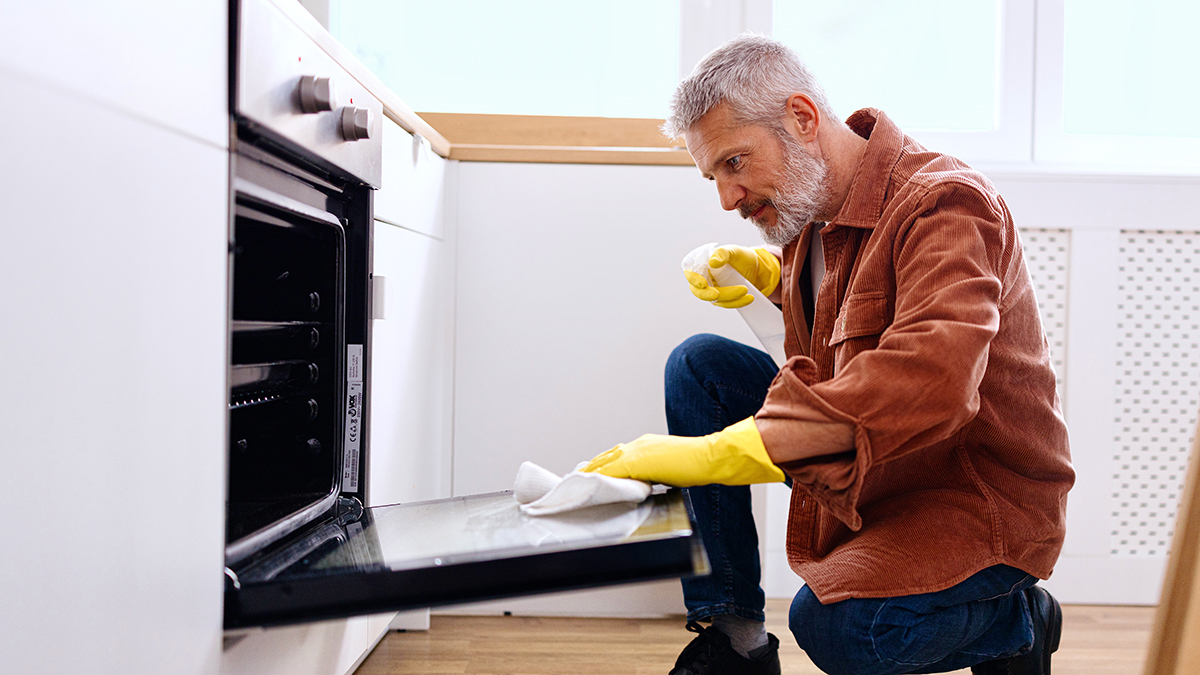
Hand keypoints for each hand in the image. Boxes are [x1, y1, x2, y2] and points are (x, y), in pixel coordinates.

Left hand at [581, 418, 784, 485]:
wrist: (710, 457)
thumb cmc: (698, 464)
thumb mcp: (672, 468)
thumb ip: (656, 473)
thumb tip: (648, 485)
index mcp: (646, 445)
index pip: (618, 454)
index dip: (604, 463)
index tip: (593, 471)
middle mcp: (638, 445)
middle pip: (607, 456)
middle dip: (591, 467)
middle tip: (577, 477)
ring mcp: (637, 452)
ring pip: (605, 463)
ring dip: (590, 472)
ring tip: (577, 482)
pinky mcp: (637, 463)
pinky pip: (612, 472)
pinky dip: (599, 479)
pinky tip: (590, 485)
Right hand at [685, 245, 780, 308]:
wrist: (754, 268)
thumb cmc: (740, 256)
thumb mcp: (733, 251)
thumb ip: (722, 253)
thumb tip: (712, 262)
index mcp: (701, 265)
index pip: (690, 273)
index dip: (693, 280)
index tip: (703, 284)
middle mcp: (703, 279)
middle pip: (698, 291)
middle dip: (708, 295)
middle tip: (717, 295)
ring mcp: (712, 290)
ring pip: (714, 300)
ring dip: (729, 298)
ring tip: (745, 290)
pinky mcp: (722, 299)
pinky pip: (726, 304)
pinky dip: (737, 302)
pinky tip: (749, 298)